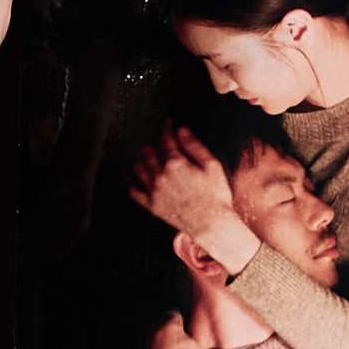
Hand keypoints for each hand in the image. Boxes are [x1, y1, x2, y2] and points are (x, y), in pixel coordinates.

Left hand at [126, 128, 257, 269]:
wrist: (211, 224)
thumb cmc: (215, 195)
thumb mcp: (212, 166)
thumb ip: (194, 146)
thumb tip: (181, 130)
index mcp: (175, 163)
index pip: (165, 138)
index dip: (166, 128)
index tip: (167, 124)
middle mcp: (160, 175)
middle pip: (148, 151)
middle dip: (153, 144)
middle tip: (159, 142)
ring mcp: (154, 191)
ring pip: (138, 168)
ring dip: (141, 159)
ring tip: (148, 156)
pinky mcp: (151, 205)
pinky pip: (134, 190)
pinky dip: (133, 181)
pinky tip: (137, 176)